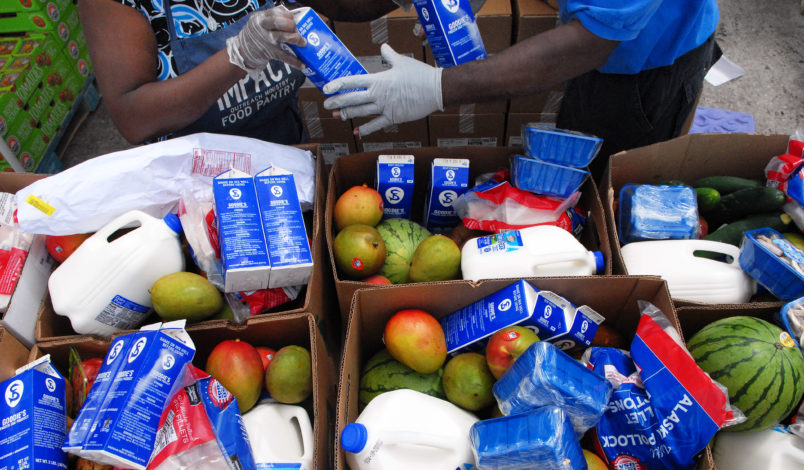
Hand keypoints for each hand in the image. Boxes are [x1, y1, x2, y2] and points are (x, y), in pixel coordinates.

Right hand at [226, 5, 305, 75]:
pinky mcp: (268, 53)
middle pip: (278, 22)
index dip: (288, 15)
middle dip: (291, 25)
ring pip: (281, 37)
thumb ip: (272, 19)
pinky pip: (283, 56)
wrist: (242, 51)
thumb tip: (294, 20)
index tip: (294, 19)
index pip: (276, 12)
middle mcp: (262, 28)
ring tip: (303, 43)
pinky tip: (302, 64)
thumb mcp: (259, 23)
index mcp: (261, 18)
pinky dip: (294, 61)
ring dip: (295, 39)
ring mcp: (265, 40)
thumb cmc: (256, 35)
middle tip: (297, 30)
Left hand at [323, 44, 442, 136]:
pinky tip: (356, 132)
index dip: (337, 84)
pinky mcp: (393, 117)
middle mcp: (378, 94)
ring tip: (337, 116)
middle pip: (352, 98)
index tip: (327, 88)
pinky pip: (376, 125)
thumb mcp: (402, 61)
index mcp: (378, 79)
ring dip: (347, 114)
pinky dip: (365, 129)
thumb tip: (384, 47)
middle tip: (327, 105)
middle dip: (337, 102)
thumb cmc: (420, 74)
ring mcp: (385, 107)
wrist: (435, 89)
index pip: (352, 81)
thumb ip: (390, 55)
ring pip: (361, 112)